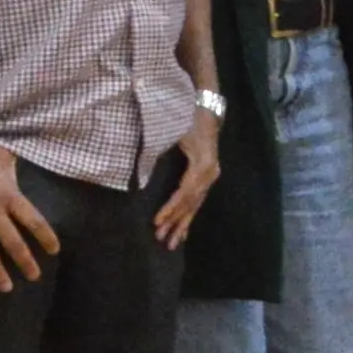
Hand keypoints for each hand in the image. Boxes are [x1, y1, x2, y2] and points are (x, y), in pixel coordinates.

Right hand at [0, 128, 60, 290]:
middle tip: (34, 277)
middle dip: (24, 261)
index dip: (45, 237)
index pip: (33, 220)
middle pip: (11, 242)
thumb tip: (25, 166)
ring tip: (5, 288)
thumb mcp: (2, 155)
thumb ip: (15, 168)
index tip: (54, 251)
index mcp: (8, 195)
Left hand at [155, 105, 224, 247]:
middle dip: (175, 222)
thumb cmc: (188, 117)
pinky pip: (198, 201)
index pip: (185, 192)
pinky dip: (190, 217)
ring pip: (196, 205)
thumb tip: (141, 174)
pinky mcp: (208, 177)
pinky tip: (184, 232)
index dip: (171, 208)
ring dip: (183, 225)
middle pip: (191, 203)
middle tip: (161, 238)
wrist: (207, 109)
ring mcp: (211, 176)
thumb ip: (160, 151)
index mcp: (203, 164)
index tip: (157, 221)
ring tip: (172, 243)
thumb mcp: (174, 131)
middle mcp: (210, 173)